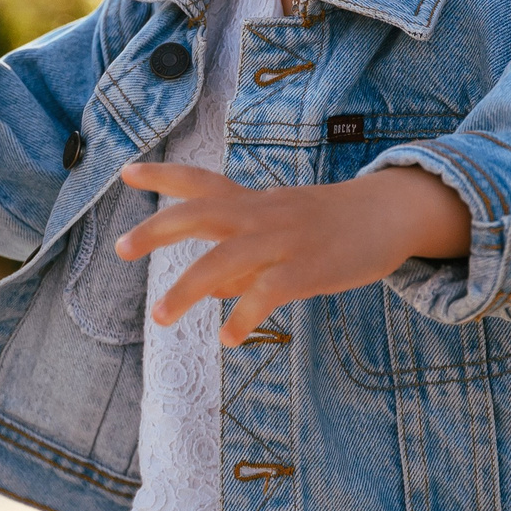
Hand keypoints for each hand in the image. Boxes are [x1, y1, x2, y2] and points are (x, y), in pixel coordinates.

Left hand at [115, 162, 470, 345]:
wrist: (390, 213)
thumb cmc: (329, 225)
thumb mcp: (280, 232)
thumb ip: (240, 260)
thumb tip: (207, 292)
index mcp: (253, 203)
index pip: (201, 181)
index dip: (162, 175)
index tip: (126, 171)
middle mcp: (262, 215)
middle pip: (200, 213)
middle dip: (158, 229)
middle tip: (120, 248)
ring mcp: (284, 241)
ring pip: (225, 260)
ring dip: (187, 288)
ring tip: (159, 316)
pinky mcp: (309, 269)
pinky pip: (267, 293)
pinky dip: (243, 317)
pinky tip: (228, 339)